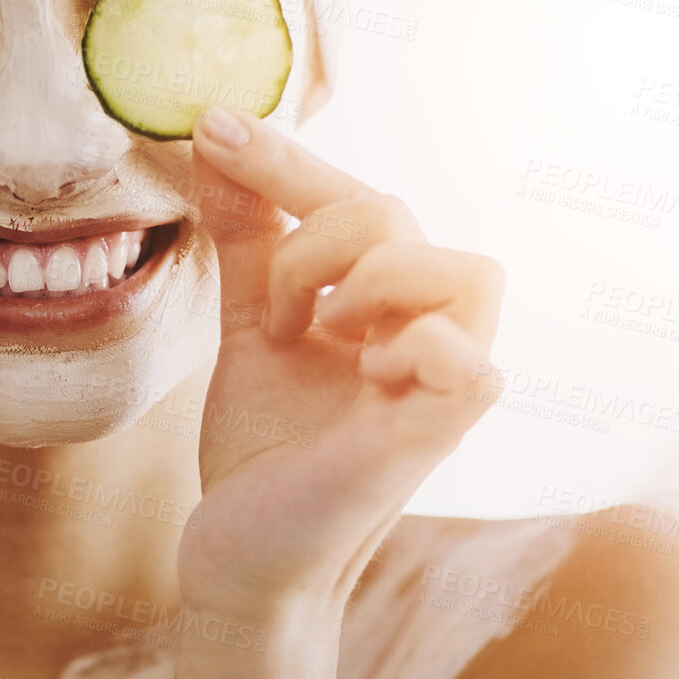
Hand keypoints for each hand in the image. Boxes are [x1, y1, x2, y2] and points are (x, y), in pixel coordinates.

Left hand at [176, 106, 504, 621]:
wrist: (242, 551)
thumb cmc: (264, 442)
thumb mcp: (249, 322)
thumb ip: (246, 237)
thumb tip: (214, 135)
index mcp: (383, 302)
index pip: (356, 195)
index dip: (286, 158)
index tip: (212, 126)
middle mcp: (423, 331)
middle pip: (398, 214)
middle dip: (311, 236)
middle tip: (271, 307)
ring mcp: (439, 384)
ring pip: (463, 268)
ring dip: (367, 280)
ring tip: (318, 332)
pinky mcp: (434, 435)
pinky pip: (467, 360)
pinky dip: (412, 345)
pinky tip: (361, 372)